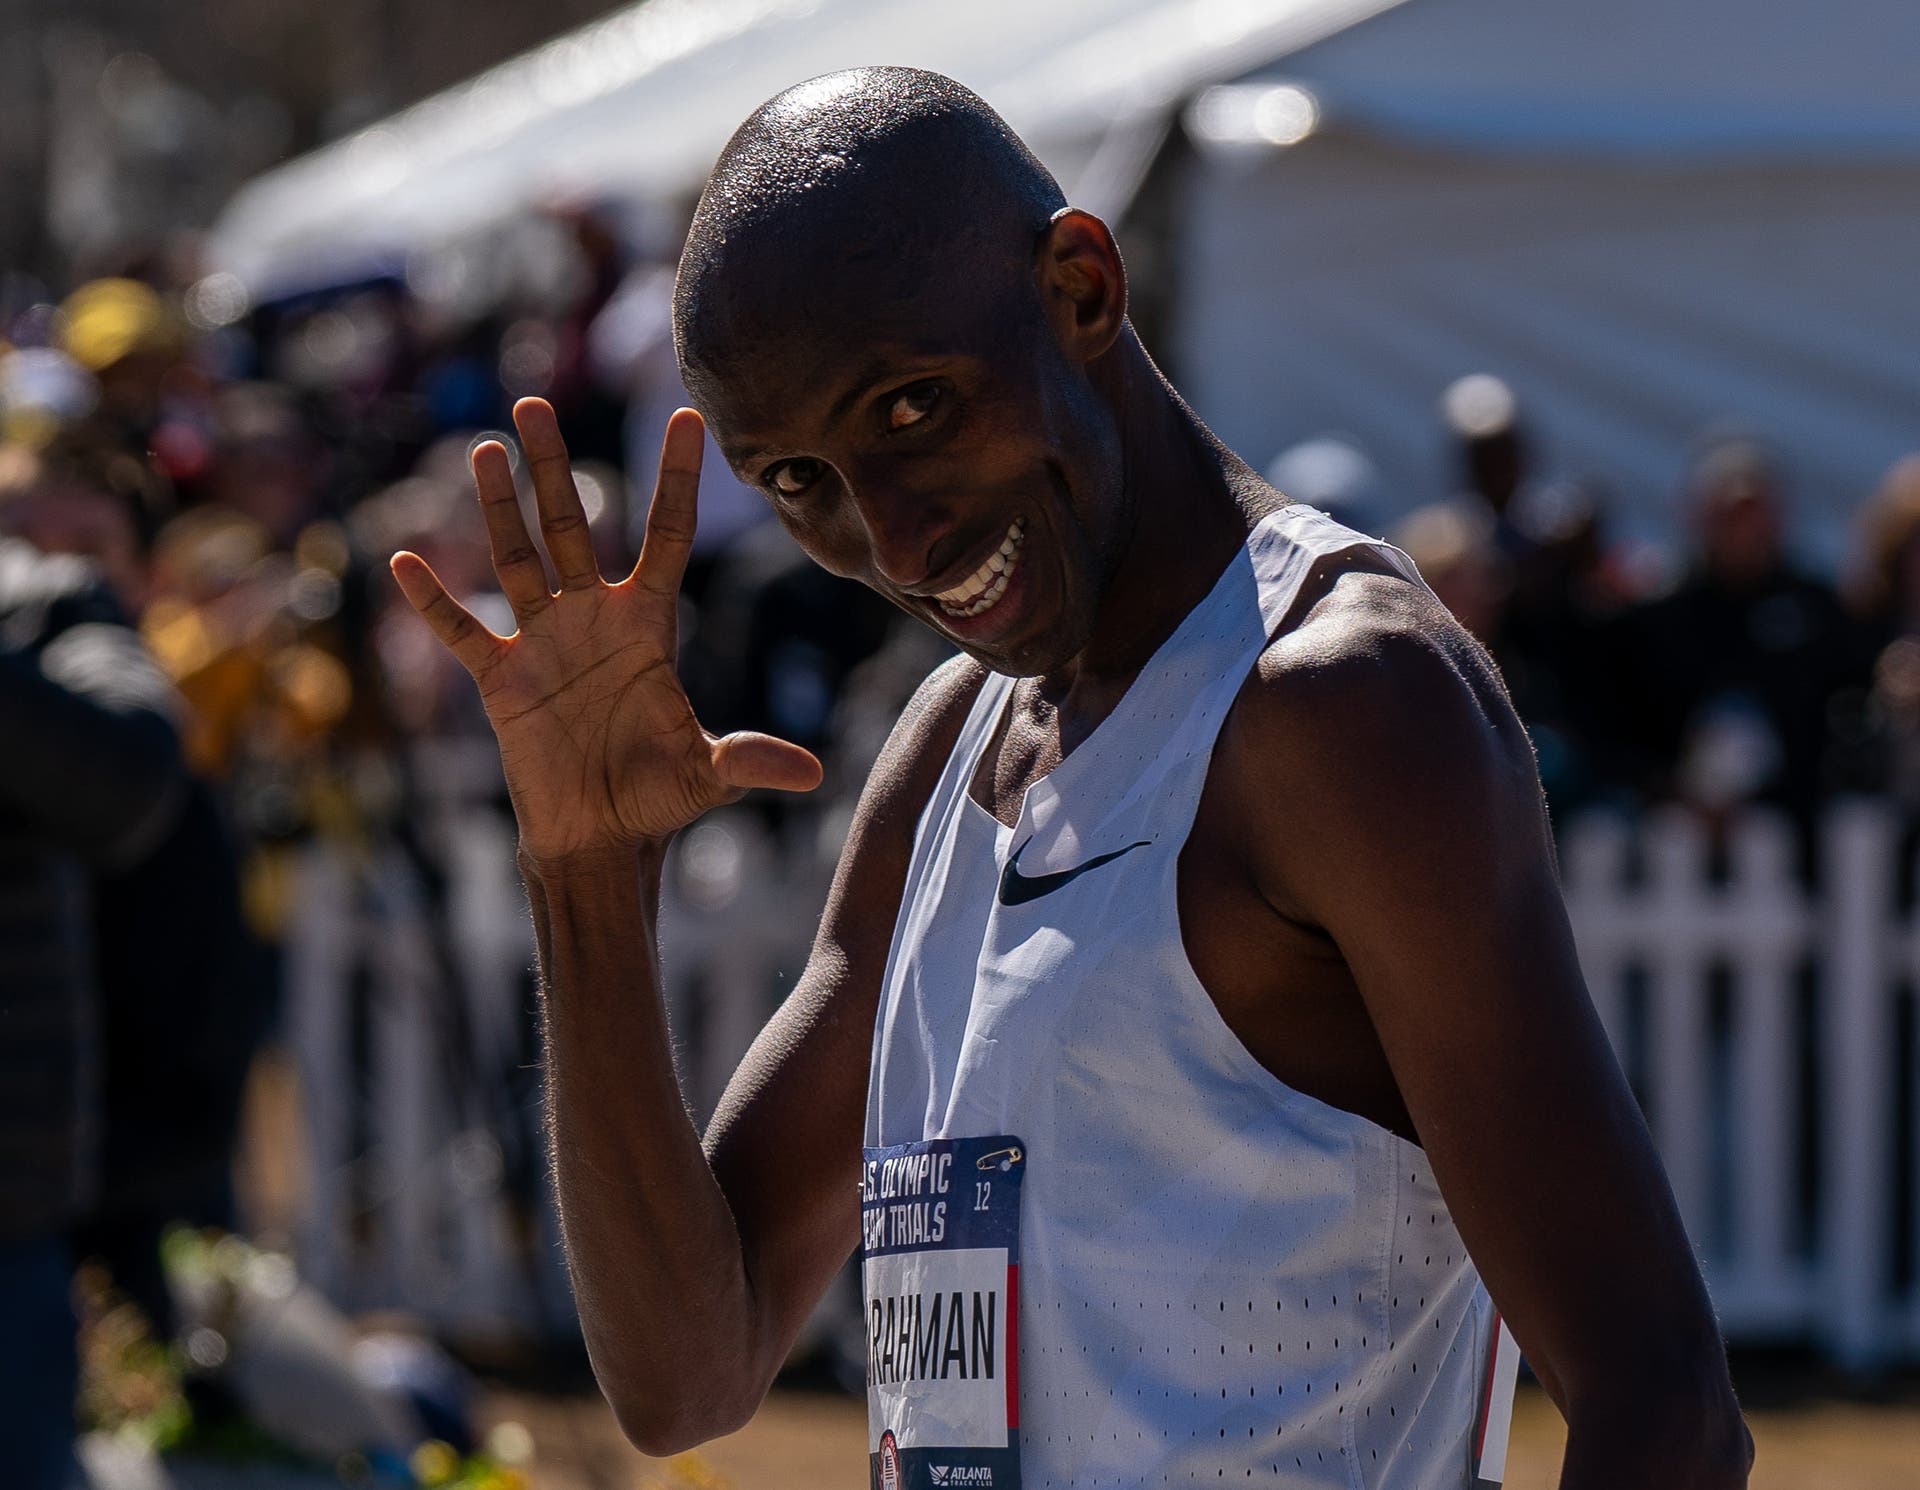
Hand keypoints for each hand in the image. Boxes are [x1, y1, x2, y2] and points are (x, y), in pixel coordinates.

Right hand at [390, 397, 820, 862]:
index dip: (677, 478)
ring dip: (497, 508)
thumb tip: (811, 774)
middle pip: (572, 527)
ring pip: (517, 559)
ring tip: (483, 448)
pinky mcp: (503, 679)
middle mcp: (595, 619)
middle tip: (534, 403)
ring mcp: (545, 642)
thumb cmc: (658, 798)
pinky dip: (434, 601)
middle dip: (553, 467)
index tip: (687, 417)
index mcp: (650, 625)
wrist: (602, 839)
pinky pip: (464, 631)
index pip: (667, 534)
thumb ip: (749, 761)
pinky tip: (404, 561)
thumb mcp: (707, 775)